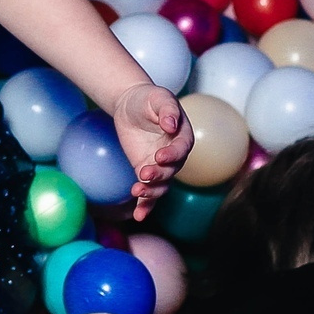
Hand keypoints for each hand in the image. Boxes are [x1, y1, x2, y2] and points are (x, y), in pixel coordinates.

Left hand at [113, 83, 192, 221]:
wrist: (130, 103)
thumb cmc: (148, 98)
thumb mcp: (159, 97)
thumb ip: (167, 109)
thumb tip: (171, 124)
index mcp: (183, 136)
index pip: (181, 149)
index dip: (172, 155)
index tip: (159, 156)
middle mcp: (175, 155)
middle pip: (171, 171)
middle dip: (158, 175)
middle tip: (143, 174)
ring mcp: (161, 165)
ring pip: (161, 185)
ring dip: (151, 192)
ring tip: (137, 192)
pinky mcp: (145, 170)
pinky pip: (148, 192)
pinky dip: (145, 206)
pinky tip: (138, 216)